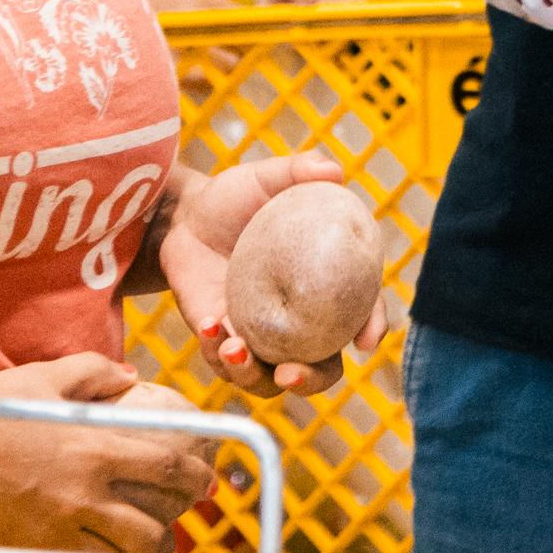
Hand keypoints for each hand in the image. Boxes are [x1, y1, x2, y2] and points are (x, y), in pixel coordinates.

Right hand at [0, 352, 214, 552]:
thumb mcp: (45, 376)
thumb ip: (96, 373)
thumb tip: (131, 378)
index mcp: (94, 446)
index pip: (167, 466)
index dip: (196, 477)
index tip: (206, 480)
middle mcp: (84, 492)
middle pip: (154, 522)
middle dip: (176, 527)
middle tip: (180, 523)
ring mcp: (59, 528)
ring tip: (146, 547)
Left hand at [160, 154, 391, 395]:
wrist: (181, 218)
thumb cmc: (233, 199)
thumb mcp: (264, 179)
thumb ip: (297, 171)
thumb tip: (332, 172)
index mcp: (323, 286)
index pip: (360, 312)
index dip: (371, 327)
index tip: (365, 341)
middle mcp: (298, 322)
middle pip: (321, 369)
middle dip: (310, 381)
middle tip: (289, 373)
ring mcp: (260, 337)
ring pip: (268, 379)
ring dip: (253, 374)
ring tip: (233, 348)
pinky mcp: (222, 342)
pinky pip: (225, 365)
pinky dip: (217, 353)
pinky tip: (209, 326)